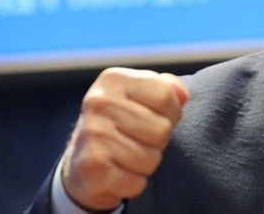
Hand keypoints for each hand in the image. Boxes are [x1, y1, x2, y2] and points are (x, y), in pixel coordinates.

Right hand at [60, 67, 189, 210]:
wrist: (81, 163)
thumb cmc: (121, 126)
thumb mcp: (140, 97)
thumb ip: (166, 89)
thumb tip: (182, 95)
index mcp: (114, 80)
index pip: (165, 95)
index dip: (171, 113)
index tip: (155, 118)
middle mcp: (98, 103)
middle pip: (161, 129)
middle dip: (158, 141)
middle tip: (139, 141)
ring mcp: (92, 135)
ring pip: (150, 158)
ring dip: (146, 164)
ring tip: (127, 157)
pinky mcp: (90, 168)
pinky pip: (136, 183)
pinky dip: (133, 183)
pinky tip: (118, 173)